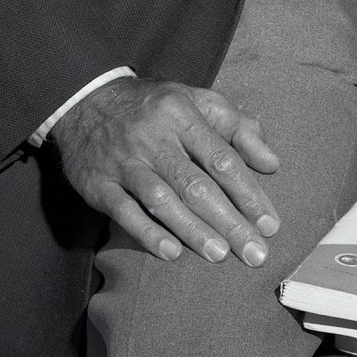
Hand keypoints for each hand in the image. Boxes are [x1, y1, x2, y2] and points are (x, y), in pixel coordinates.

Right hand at [50, 75, 280, 264]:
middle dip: (229, 221)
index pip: (222, 159)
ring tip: (220, 256)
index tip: (269, 224)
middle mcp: (153, 138)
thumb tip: (272, 162)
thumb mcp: (197, 101)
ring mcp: (123, 161)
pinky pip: (124, 211)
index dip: (248, 193)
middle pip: (196, 184)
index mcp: (182, 115)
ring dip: (192, 230)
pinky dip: (148, 233)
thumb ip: (237, 128)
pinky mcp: (97, 183)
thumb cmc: (154, 107)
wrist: (84, 100)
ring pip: (162, 199)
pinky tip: (172, 252)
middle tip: (254, 253)